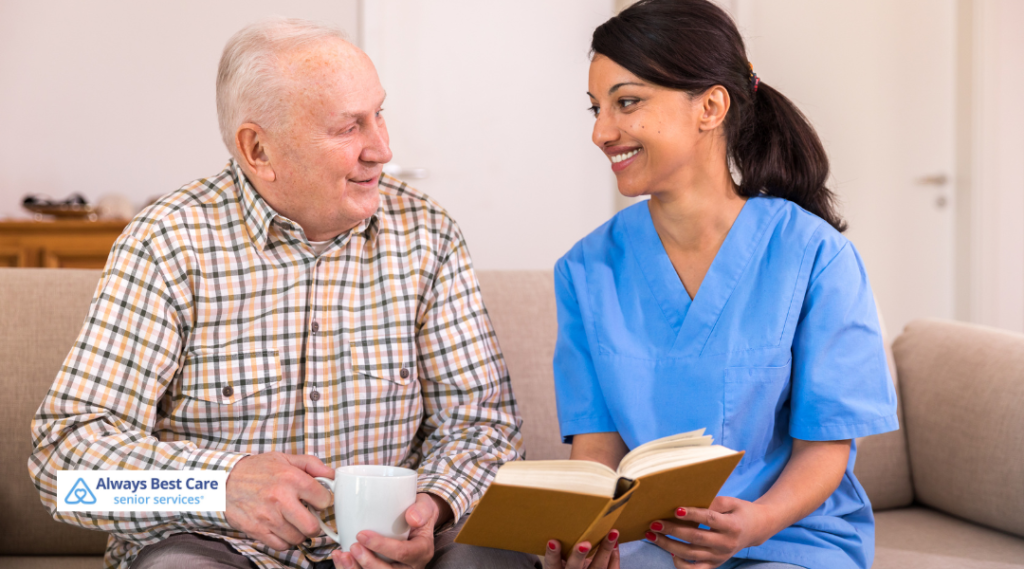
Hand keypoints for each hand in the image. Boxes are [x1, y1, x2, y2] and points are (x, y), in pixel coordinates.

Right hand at [225, 452, 334, 549]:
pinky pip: (280, 545)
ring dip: (299, 532)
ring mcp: (268, 517)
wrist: (224, 481)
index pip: (324, 499)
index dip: (324, 501)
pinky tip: (282, 528)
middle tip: (310, 517)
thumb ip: (312, 464)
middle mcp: (280, 499)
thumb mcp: (285, 458)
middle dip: (315, 524)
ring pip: (297, 538)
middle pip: (312, 526)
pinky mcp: (257, 530)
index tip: (318, 501)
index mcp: (291, 478)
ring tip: (293, 521)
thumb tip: (332, 474)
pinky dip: (285, 540)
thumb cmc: (257, 470)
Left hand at [330, 493, 445, 568]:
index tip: (362, 535)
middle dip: (368, 563)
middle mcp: (410, 566)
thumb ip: (421, 509)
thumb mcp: (425, 505)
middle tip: (354, 547)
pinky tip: (342, 559)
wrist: (418, 522)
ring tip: (343, 556)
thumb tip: (412, 518)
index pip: (403, 553)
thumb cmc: (418, 513)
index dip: (382, 546)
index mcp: (421, 551)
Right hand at [543, 530, 619, 568]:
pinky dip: (614, 555)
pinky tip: (615, 543)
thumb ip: (562, 546)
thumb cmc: (569, 563)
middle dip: (579, 556)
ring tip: (612, 534)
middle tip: (584, 544)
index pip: (552, 564)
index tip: (553, 541)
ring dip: (605, 550)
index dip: (552, 554)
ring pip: (598, 567)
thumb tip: (565, 520)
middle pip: (574, 567)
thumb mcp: (562, 558)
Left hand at [646, 497, 772, 567]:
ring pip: (691, 554)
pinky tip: (669, 553)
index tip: (675, 509)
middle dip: (673, 530)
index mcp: (731, 525)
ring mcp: (720, 557)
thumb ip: (712, 502)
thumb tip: (686, 503)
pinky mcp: (715, 564)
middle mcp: (726, 544)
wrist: (755, 529)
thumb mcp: (730, 502)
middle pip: (696, 538)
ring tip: (653, 535)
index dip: (692, 514)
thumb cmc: (739, 512)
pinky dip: (680, 564)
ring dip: (669, 546)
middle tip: (655, 522)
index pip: (709, 519)